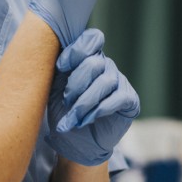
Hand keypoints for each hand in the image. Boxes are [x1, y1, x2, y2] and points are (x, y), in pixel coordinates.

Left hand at [47, 29, 139, 165]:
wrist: (74, 143)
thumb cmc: (63, 112)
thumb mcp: (54, 87)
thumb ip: (58, 68)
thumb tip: (52, 50)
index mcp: (88, 57)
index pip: (92, 39)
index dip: (76, 50)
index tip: (60, 67)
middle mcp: (106, 66)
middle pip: (94, 62)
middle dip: (76, 84)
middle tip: (66, 102)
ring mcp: (119, 82)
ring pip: (105, 81)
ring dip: (84, 102)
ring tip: (73, 118)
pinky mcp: (130, 100)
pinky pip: (118, 97)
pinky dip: (99, 110)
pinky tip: (87, 120)